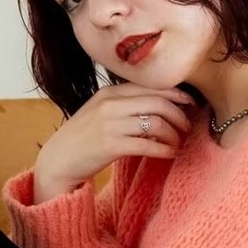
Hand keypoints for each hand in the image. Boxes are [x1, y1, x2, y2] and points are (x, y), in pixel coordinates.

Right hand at [33, 85, 195, 201]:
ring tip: (177, 143)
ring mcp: (110, 124)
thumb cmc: (82, 138)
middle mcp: (110, 105)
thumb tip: (158, 101)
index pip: (151, 87)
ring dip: (173, 135)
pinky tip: (170, 154)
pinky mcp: (111, 146)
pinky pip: (148, 145)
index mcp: (109, 92)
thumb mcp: (99, 110)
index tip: (189, 103)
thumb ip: (123, 102)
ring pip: (156, 123)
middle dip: (179, 115)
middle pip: (158, 103)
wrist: (57, 161)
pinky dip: (165, 150)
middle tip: (187, 126)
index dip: (175, 94)